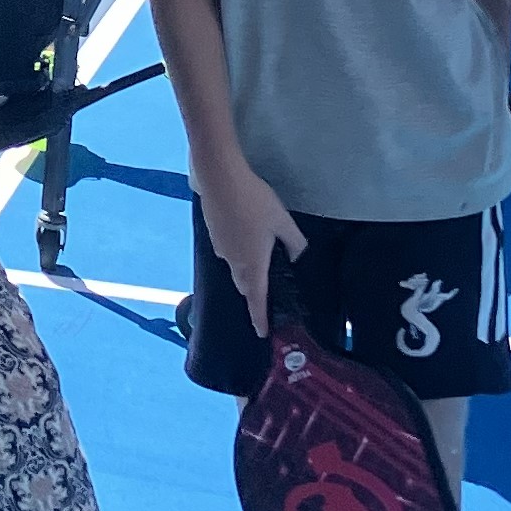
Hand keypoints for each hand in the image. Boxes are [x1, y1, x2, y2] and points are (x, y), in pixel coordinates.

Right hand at [197, 161, 305, 336]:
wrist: (220, 179)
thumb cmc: (255, 202)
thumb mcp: (283, 221)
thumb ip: (294, 242)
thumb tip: (297, 255)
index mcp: (253, 263)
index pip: (257, 298)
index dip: (260, 317)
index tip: (262, 332)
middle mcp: (233, 260)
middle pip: (244, 284)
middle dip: (254, 294)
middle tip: (265, 296)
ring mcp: (220, 247)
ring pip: (235, 266)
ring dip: (246, 270)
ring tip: (259, 258)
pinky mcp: (213, 233)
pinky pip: (228, 251)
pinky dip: (237, 251)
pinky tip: (246, 234)